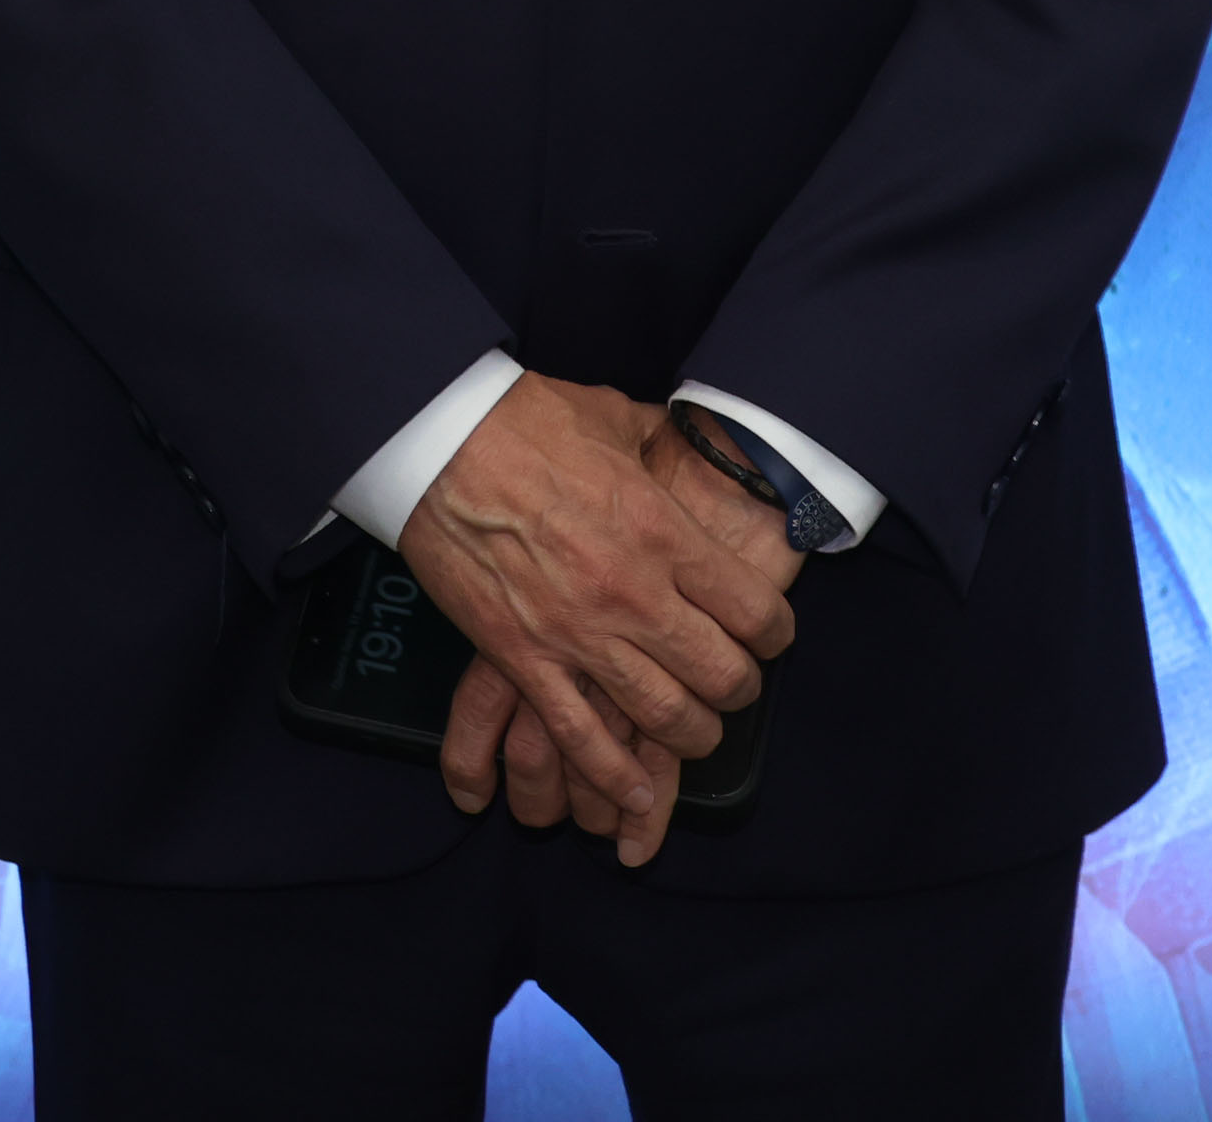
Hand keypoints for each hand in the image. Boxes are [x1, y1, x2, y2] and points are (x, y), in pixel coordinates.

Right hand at [395, 377, 794, 862]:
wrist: (437, 441)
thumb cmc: (524, 420)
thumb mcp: (615, 416)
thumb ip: (660, 440)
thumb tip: (685, 435)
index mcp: (665, 532)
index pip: (754, 611)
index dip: (774, 634)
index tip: (770, 636)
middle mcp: (634, 593)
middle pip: (720, 673)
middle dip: (739, 690)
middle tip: (735, 686)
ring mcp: (578, 633)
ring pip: (662, 714)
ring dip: (690, 734)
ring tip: (696, 733)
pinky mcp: (523, 657)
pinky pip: (578, 735)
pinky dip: (613, 775)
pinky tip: (638, 795)